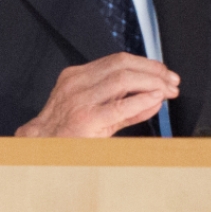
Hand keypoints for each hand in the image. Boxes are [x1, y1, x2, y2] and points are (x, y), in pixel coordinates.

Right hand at [15, 53, 179, 137]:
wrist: (38, 151)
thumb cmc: (64, 132)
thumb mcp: (93, 110)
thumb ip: (124, 104)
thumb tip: (154, 98)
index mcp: (77, 76)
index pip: (118, 60)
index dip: (146, 64)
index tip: (164, 73)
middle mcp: (77, 83)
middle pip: (122, 64)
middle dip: (152, 70)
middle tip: (171, 80)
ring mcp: (80, 100)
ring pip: (122, 79)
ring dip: (151, 83)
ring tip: (167, 90)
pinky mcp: (86, 120)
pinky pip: (119, 106)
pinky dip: (141, 100)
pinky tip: (155, 100)